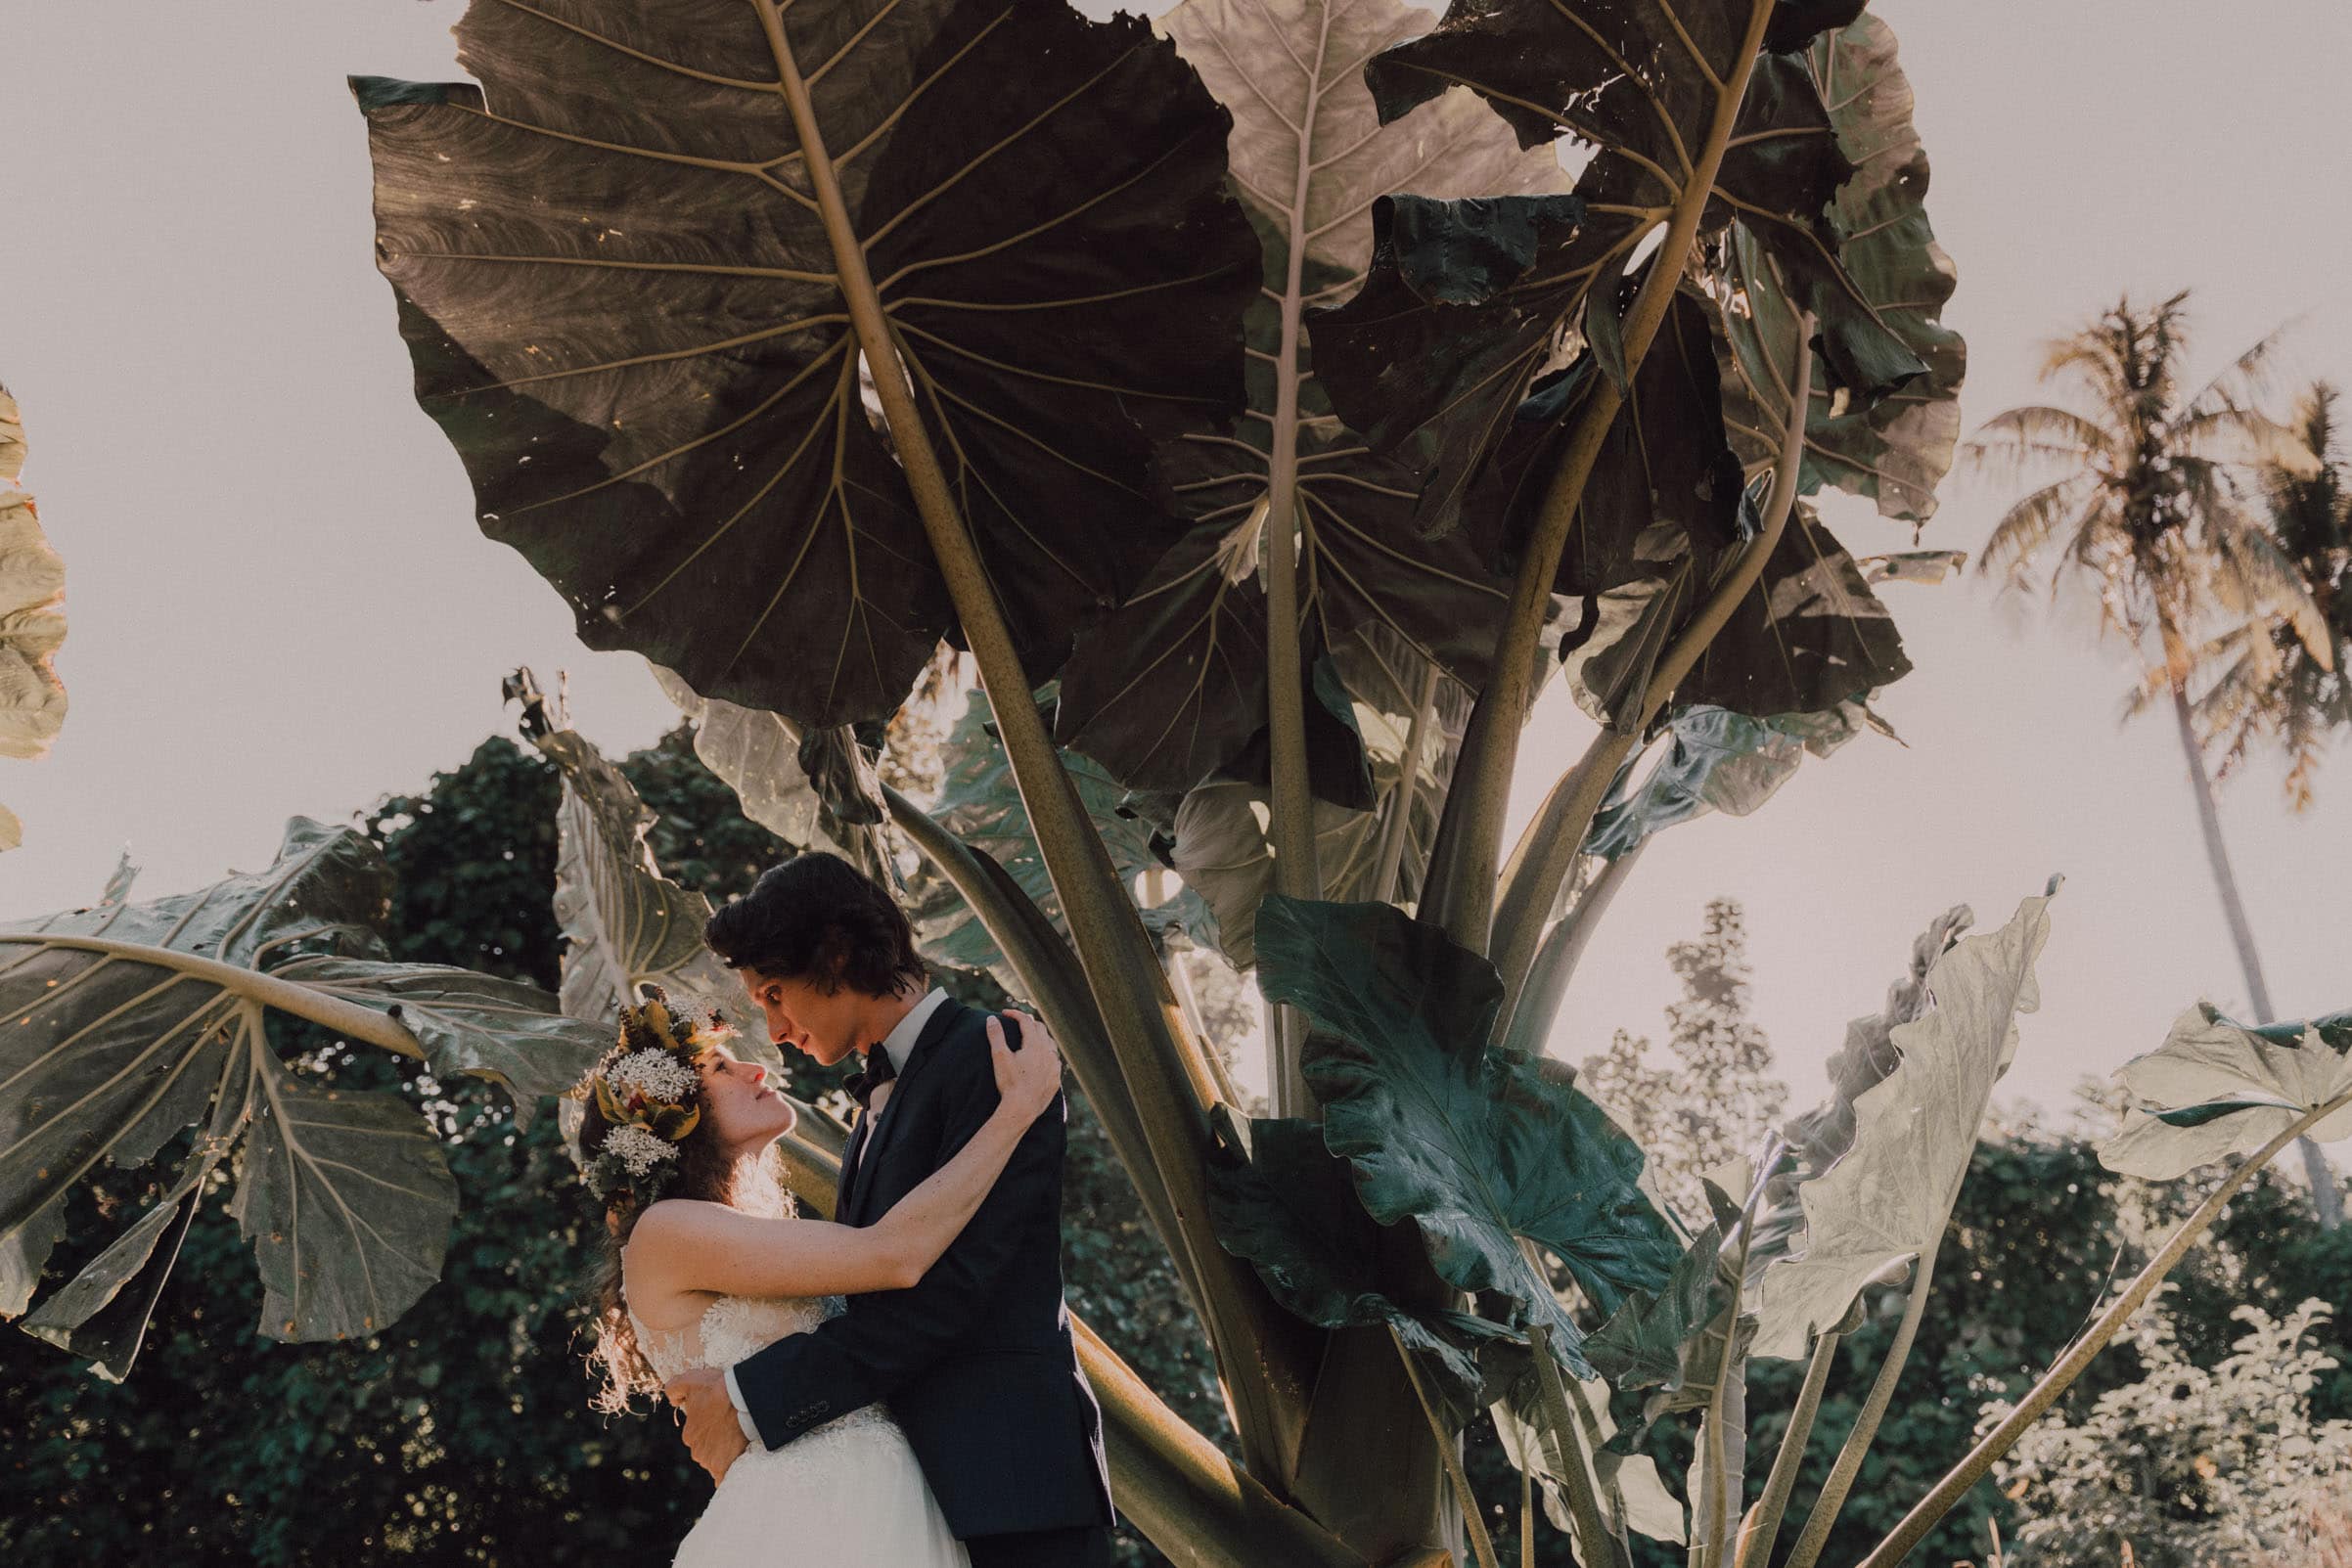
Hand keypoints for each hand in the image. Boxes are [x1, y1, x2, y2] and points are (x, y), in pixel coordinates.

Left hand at [666, 1366, 750, 1485]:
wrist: (743, 1398)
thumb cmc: (717, 1389)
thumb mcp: (691, 1380)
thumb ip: (674, 1388)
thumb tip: (672, 1400)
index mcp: (690, 1434)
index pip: (699, 1435)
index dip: (712, 1426)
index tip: (724, 1418)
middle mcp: (697, 1451)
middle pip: (708, 1450)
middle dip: (718, 1442)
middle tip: (733, 1428)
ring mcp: (711, 1462)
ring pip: (718, 1461)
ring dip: (727, 1454)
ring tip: (741, 1439)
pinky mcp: (725, 1469)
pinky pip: (724, 1478)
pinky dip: (729, 1473)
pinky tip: (737, 1463)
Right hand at [989, 1010, 1063, 1119]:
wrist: (1022, 1108)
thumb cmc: (1010, 1083)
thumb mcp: (999, 1057)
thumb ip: (996, 1036)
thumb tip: (991, 1019)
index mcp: (1034, 1044)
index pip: (1026, 1021)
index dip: (1015, 1014)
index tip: (1004, 1013)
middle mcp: (1048, 1052)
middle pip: (1040, 1029)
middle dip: (1028, 1023)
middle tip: (1017, 1022)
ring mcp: (1054, 1066)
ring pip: (1050, 1043)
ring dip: (1040, 1037)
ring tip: (1030, 1037)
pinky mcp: (1056, 1078)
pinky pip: (1054, 1060)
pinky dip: (1047, 1053)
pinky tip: (1042, 1058)